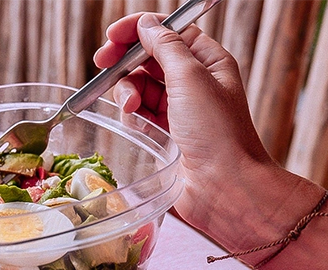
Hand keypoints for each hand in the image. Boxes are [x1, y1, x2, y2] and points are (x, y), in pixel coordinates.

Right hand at [94, 13, 275, 234]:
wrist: (224, 187)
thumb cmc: (217, 132)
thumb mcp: (190, 78)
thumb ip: (165, 46)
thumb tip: (146, 24)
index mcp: (208, 62)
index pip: (169, 32)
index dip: (139, 30)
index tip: (113, 36)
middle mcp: (194, 82)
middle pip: (148, 58)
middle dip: (126, 62)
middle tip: (103, 64)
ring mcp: (178, 108)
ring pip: (139, 86)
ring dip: (128, 92)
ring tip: (130, 107)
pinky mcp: (165, 132)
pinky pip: (138, 113)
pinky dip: (132, 115)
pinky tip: (138, 125)